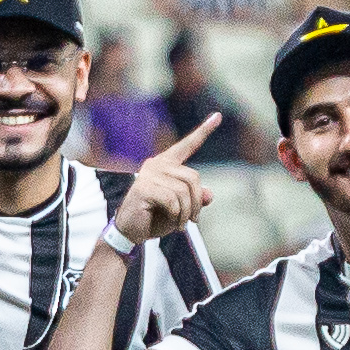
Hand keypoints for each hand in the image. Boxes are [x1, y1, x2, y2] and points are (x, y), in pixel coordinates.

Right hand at [106, 114, 218, 246]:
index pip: (188, 145)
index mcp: (167, 164)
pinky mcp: (143, 187)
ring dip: (186, 213)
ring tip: (181, 224)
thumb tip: (209, 194)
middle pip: (193, 177)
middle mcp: (157, 164)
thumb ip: (195, 198)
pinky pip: (172, 200)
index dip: (204, 131)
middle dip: (196, 202)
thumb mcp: (182, 209)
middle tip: (193, 220)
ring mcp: (149, 174)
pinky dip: (177, 215)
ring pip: (183, 191)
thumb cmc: (156, 218)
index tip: (218, 116)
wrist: (131, 232)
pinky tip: (173, 222)